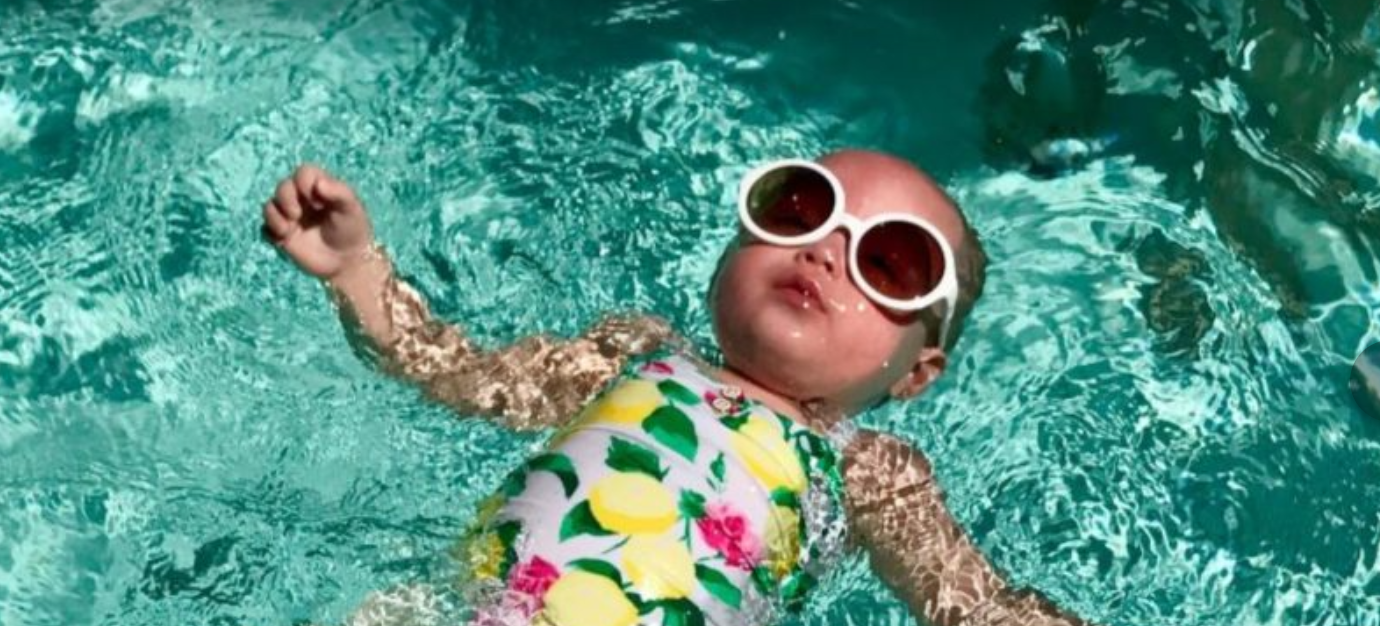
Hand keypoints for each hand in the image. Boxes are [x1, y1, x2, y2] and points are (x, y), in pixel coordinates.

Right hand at [261, 164, 374, 279]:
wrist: (347, 261)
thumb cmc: (353, 230)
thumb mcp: (352, 209)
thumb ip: (339, 192)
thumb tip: (318, 182)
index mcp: (319, 188)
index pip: (303, 173)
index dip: (304, 183)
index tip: (318, 202)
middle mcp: (302, 199)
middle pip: (283, 186)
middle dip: (286, 197)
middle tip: (297, 214)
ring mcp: (291, 217)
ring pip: (270, 205)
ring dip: (275, 215)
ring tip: (289, 228)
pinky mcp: (283, 235)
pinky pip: (265, 228)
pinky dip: (271, 231)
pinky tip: (284, 239)